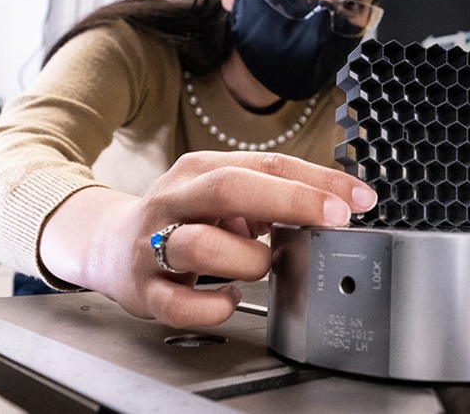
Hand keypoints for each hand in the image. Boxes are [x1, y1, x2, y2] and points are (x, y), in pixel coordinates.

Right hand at [40, 151, 376, 328]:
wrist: (111, 245)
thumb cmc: (183, 219)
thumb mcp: (222, 195)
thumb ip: (272, 197)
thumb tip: (335, 204)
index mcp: (200, 170)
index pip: (265, 164)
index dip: (316, 180)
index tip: (358, 198)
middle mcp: (175, 200)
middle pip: (231, 188)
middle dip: (290, 202)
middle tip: (333, 218)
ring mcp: (155, 244)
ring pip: (202, 245)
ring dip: (247, 260)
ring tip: (260, 266)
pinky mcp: (144, 288)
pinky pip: (180, 303)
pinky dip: (214, 306)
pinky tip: (228, 299)